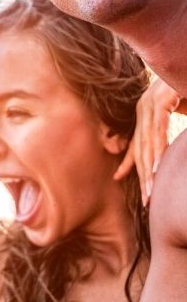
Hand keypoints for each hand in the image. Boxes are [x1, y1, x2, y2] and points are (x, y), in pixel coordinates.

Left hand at [114, 77, 180, 205]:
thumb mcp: (181, 108)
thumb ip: (166, 129)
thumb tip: (166, 149)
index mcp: (146, 111)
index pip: (137, 143)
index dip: (130, 163)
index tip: (122, 180)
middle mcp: (144, 108)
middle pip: (141, 148)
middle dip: (143, 176)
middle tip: (146, 200)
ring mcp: (151, 104)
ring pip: (148, 143)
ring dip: (150, 170)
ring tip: (151, 192)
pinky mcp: (161, 101)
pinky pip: (157, 130)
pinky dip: (157, 150)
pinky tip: (156, 168)